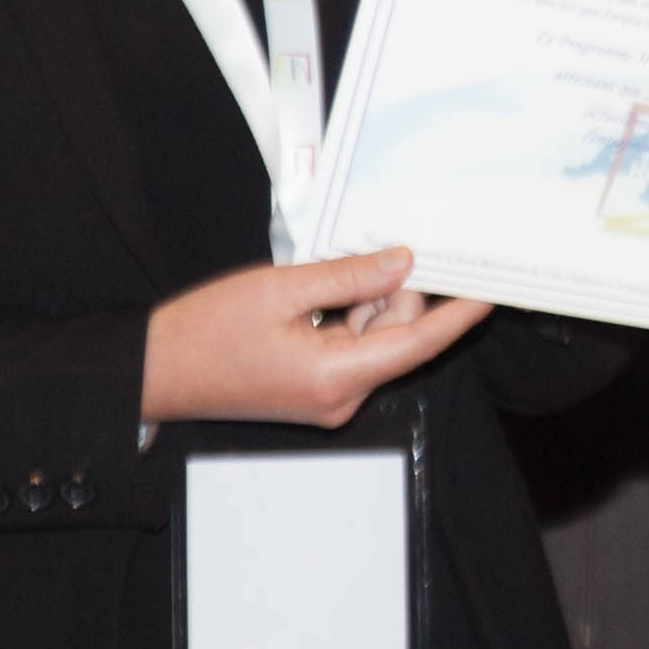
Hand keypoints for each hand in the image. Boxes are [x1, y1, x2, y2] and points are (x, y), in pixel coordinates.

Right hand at [142, 248, 493, 429]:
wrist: (157, 370)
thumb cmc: (206, 333)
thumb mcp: (280, 289)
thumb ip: (348, 276)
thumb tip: (402, 264)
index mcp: (337, 378)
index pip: (419, 343)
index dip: (459, 316)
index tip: (490, 291)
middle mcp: (340, 397)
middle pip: (397, 336)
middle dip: (391, 292)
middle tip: (366, 251)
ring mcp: (328, 398)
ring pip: (375, 340)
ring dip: (362, 302)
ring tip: (318, 278)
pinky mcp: (316, 390)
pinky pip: (352, 348)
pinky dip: (346, 317)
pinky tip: (316, 295)